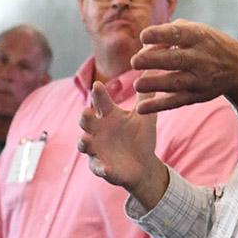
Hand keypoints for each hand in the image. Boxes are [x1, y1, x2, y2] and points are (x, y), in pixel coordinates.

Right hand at [78, 81, 166, 207]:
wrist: (143, 165)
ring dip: (84, 142)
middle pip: (86, 121)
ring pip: (85, 144)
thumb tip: (153, 69)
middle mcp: (98, 131)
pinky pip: (98, 168)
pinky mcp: (102, 167)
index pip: (101, 102)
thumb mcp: (145, 116)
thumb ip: (146, 96)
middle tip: (86, 112)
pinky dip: (101, 168)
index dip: (98, 94)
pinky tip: (106, 168)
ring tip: (86, 140)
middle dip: (84, 117)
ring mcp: (97, 149)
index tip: (98, 85)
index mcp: (108, 116)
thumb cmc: (140, 137)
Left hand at [131, 20, 237, 122]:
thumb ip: (169, 33)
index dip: (160, 35)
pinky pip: (177, 102)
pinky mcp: (199, 96)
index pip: (178, 34)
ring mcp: (201, 79)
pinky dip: (159, 106)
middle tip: (135, 62)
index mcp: (199, 36)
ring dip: (155, 84)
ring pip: (176, 82)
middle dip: (154, 60)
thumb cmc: (207, 44)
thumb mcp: (196, 30)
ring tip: (137, 85)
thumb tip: (144, 47)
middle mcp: (202, 58)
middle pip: (176, 59)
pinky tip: (141, 109)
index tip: (143, 36)